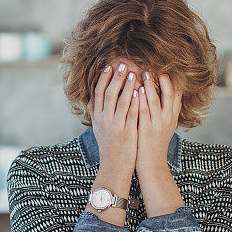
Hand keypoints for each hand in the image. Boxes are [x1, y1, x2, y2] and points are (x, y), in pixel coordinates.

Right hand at [87, 62, 139, 176]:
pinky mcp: (127, 132)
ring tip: (134, 73)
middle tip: (122, 64)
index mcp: (97, 118)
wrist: (114, 167)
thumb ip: (94, 113)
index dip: (103, 79)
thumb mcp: (97, 129)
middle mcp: (104, 120)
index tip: (109, 67)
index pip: (98, 94)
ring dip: (127, 86)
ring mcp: (115, 126)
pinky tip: (140, 91)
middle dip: (116, 78)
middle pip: (108, 94)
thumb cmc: (108, 147)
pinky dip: (135, 101)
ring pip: (120, 101)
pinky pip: (131, 113)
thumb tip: (90, 98)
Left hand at [137, 73, 181, 172]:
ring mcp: (158, 124)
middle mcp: (168, 119)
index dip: (173, 80)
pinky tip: (137, 89)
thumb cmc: (154, 144)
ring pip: (156, 100)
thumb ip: (166, 111)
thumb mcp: (165, 127)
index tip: (167, 67)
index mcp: (172, 117)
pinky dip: (142, 99)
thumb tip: (165, 96)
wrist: (152, 165)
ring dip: (150, 85)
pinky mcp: (147, 129)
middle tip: (156, 65)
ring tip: (145, 72)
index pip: (177, 94)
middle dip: (163, 79)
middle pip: (170, 94)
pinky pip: (144, 111)